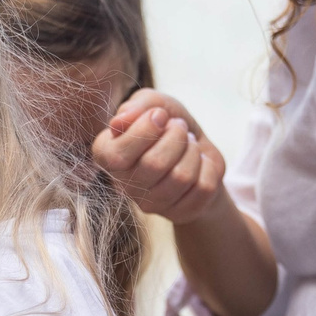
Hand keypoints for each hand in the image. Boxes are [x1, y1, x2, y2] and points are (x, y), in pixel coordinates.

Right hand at [92, 89, 228, 224]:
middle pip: (154, 165)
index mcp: (107, 155)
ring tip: (189, 144)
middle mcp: (124, 184)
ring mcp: (151, 204)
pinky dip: (208, 167)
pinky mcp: (180, 212)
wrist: (196, 148)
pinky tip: (199, 164)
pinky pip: (203, 188)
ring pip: (181, 177)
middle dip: (176, 137)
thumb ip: (137, 106)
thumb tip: (118, 123)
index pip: (118, 155)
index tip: (160, 115)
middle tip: (179, 127)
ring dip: (192, 151)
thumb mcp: (155, 104)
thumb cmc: (168, 124)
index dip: (145, 130)